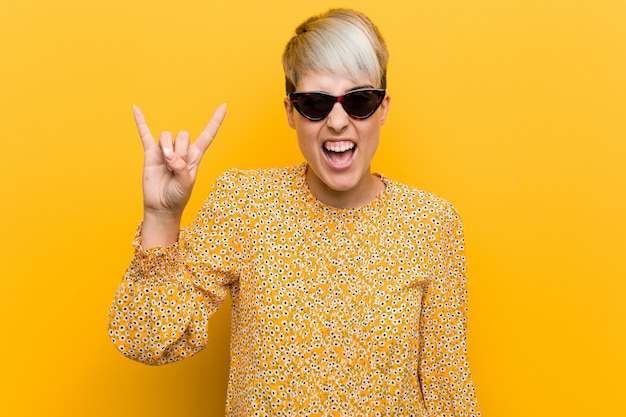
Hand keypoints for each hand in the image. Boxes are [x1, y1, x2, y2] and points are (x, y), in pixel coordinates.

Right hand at [133, 104, 226, 220]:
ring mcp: (165, 150)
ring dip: (166, 148)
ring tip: (165, 165)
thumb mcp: (186, 184)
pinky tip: (136, 108)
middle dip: (180, 150)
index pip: (208, 135)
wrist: (162, 206)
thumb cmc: (178, 196)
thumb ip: (180, 167)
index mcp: (195, 156)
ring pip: (167, 135)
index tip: (224, 106)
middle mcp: (181, 150)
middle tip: (175, 167)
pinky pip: (145, 133)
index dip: (216, 121)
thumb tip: (167, 154)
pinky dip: (140, 121)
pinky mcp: (150, 153)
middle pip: (183, 134)